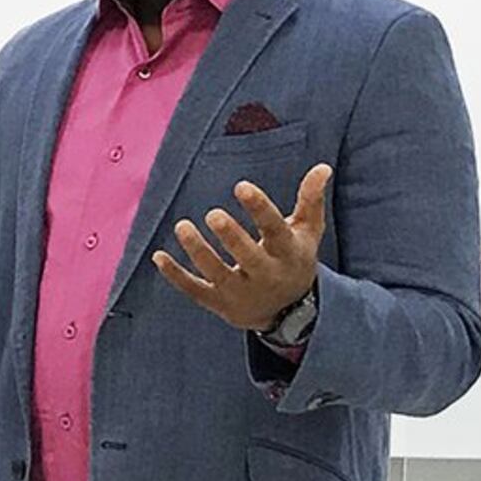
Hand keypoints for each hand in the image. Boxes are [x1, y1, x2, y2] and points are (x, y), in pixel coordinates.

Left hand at [151, 163, 333, 330]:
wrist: (288, 313)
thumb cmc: (293, 259)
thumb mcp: (307, 232)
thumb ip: (311, 199)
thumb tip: (322, 167)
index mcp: (287, 253)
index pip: (275, 230)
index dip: (260, 209)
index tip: (242, 187)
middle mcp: (265, 275)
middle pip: (248, 258)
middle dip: (231, 237)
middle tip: (213, 214)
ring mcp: (240, 292)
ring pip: (216, 274)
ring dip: (198, 252)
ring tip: (182, 226)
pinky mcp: (219, 303)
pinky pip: (194, 290)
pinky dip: (175, 276)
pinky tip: (158, 256)